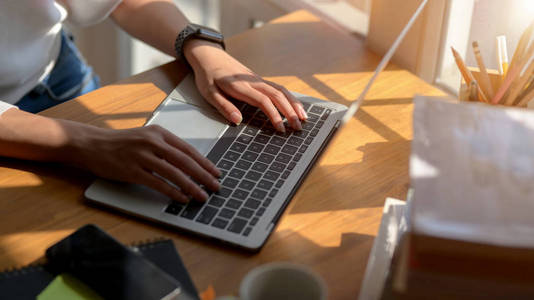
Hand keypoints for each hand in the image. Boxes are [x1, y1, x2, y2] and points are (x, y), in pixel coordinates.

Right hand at [75, 124, 219, 202]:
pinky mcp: (132, 170)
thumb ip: (165, 148)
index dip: (205, 163)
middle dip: (203, 176)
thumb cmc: (121, 143)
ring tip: (202, 196)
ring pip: (174, 173)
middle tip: (216, 187)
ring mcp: (142, 155)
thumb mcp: (146, 138)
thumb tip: (190, 165)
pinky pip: (157, 183)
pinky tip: (181, 198)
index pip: (188, 150)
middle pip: (185, 161)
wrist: (91, 144)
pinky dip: (172, 192)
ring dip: (191, 186)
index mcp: (159, 133)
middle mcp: (152, 142)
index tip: (216, 173)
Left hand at [183, 39, 307, 131]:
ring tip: (304, 118)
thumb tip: (237, 120)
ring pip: (281, 90)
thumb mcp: (209, 93)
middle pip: (277, 95)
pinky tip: (296, 106)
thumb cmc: (207, 76)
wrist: (209, 55)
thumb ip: (223, 106)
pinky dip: (290, 98)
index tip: (280, 129)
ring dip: (294, 104)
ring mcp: (258, 80)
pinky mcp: (259, 80)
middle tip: (298, 127)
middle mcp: (253, 81)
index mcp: (240, 86)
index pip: (263, 101)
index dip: (274, 115)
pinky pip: (279, 88)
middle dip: (290, 112)